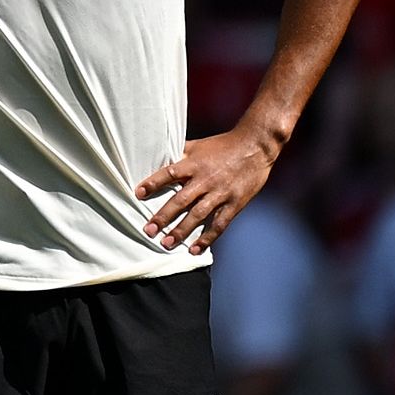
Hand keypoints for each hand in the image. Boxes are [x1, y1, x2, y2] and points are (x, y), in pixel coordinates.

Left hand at [138, 124, 280, 250]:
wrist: (256, 146)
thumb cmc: (223, 145)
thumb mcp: (197, 146)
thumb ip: (179, 154)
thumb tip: (157, 158)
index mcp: (194, 164)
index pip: (169, 173)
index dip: (153, 183)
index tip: (138, 193)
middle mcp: (206, 180)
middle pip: (181, 200)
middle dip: (163, 216)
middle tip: (148, 230)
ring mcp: (221, 193)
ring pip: (198, 215)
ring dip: (181, 231)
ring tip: (166, 243)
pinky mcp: (235, 204)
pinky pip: (219, 224)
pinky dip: (207, 238)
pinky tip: (195, 249)